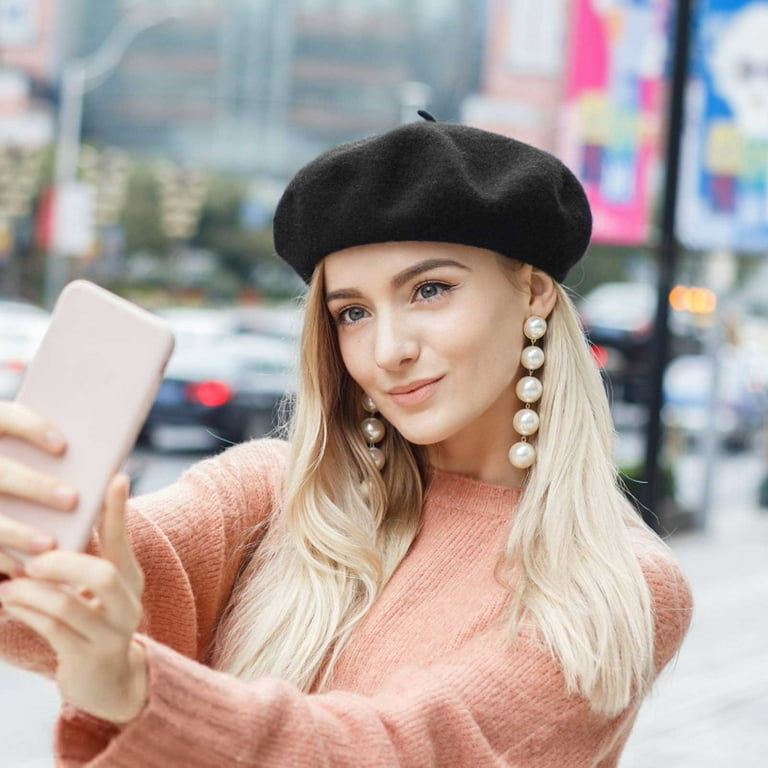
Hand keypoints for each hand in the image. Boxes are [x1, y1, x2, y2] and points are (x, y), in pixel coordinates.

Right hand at [0, 401, 78, 571]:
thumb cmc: (35, 468)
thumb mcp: (41, 456)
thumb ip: (61, 454)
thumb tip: (111, 465)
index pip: (4, 417)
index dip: (29, 426)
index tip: (63, 446)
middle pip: (0, 471)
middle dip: (35, 486)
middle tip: (72, 499)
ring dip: (17, 530)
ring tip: (51, 543)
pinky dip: (4, 556)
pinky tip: (26, 566)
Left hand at [0, 474, 147, 723]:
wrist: (107, 681)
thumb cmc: (94, 621)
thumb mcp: (101, 588)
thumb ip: (89, 555)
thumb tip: (63, 516)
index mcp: (130, 578)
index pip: (124, 540)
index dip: (117, 511)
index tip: (115, 477)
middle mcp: (128, 604)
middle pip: (103, 576)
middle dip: (62, 564)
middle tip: (32, 562)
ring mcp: (111, 633)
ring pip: (67, 606)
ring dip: (30, 593)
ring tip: (8, 585)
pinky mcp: (88, 658)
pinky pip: (52, 630)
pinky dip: (26, 613)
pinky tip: (9, 603)